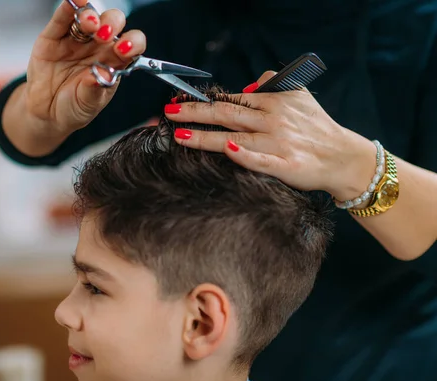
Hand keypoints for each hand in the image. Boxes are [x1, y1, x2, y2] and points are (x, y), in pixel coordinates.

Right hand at [26, 0, 145, 136]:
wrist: (45, 113)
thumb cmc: (73, 108)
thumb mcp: (87, 105)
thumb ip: (95, 89)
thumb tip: (104, 73)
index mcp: (114, 62)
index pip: (131, 46)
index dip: (132, 43)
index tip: (125, 48)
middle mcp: (98, 47)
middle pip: (113, 24)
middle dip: (112, 24)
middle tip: (104, 35)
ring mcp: (77, 40)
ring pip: (89, 17)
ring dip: (91, 15)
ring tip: (89, 24)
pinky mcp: (54, 36)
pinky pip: (62, 18)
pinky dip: (68, 7)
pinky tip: (74, 1)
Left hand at [164, 72, 377, 200]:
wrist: (344, 158)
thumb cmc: (317, 127)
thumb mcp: (299, 94)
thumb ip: (272, 84)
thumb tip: (244, 88)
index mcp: (273, 103)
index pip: (231, 101)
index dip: (204, 101)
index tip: (178, 102)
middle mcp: (273, 121)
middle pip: (227, 115)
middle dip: (195, 113)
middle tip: (168, 113)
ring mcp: (279, 144)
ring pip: (235, 137)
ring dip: (206, 136)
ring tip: (179, 135)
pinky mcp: (287, 166)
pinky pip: (262, 160)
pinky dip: (245, 155)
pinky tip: (227, 150)